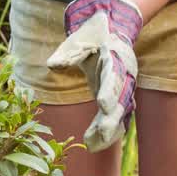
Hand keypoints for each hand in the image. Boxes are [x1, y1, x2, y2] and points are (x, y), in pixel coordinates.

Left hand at [45, 0, 142, 151]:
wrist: (112, 29)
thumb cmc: (91, 35)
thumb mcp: (78, 38)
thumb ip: (68, 53)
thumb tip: (52, 65)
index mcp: (116, 57)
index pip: (114, 76)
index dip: (110, 91)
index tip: (102, 105)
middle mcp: (125, 75)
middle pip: (121, 99)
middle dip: (111, 118)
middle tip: (101, 133)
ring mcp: (124, 87)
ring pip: (120, 112)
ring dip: (108, 129)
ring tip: (92, 146)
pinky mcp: (119, 97)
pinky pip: (116, 117)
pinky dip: (108, 131)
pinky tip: (95, 145)